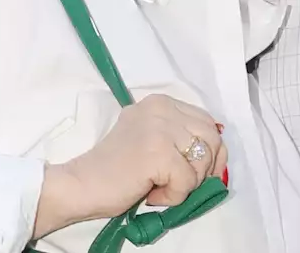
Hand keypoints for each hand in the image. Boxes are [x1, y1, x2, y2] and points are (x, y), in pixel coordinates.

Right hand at [33, 94, 227, 237]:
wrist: (80, 185)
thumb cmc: (116, 169)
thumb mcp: (152, 139)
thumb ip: (179, 136)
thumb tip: (218, 151)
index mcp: (162, 102)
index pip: (206, 122)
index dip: (211, 150)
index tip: (203, 172)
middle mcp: (163, 108)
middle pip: (211, 138)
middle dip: (205, 168)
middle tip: (183, 185)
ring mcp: (160, 128)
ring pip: (201, 161)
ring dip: (186, 184)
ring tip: (160, 189)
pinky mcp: (157, 152)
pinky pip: (186, 181)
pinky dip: (173, 196)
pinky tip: (151, 195)